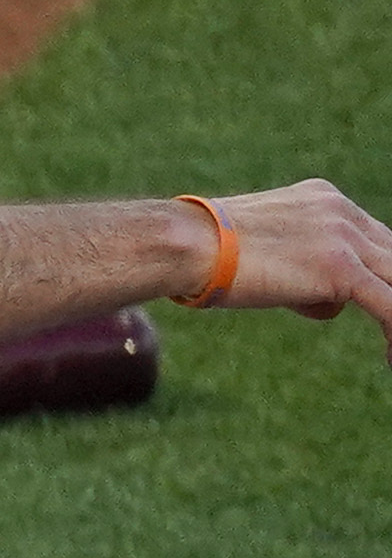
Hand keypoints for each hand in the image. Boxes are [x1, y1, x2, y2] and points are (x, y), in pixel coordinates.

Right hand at [200, 178, 391, 353]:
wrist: (186, 245)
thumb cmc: (199, 250)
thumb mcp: (257, 247)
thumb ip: (293, 264)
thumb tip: (308, 298)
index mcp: (323, 199)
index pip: (369, 236)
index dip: (373, 270)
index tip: (368, 298)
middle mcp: (341, 212)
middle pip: (391, 256)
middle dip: (387, 290)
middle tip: (382, 322)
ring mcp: (344, 239)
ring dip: (391, 313)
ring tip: (389, 351)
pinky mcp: (340, 270)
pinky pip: (390, 304)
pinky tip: (391, 359)